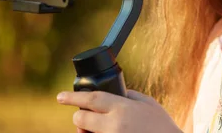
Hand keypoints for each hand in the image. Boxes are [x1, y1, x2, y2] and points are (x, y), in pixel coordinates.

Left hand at [57, 89, 181, 132]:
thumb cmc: (161, 126)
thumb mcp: (148, 103)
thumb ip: (128, 96)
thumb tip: (112, 93)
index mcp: (122, 108)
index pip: (90, 100)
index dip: (72, 97)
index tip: (59, 97)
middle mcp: (113, 126)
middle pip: (81, 118)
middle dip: (79, 116)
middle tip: (82, 115)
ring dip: (86, 130)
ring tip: (100, 128)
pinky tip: (104, 132)